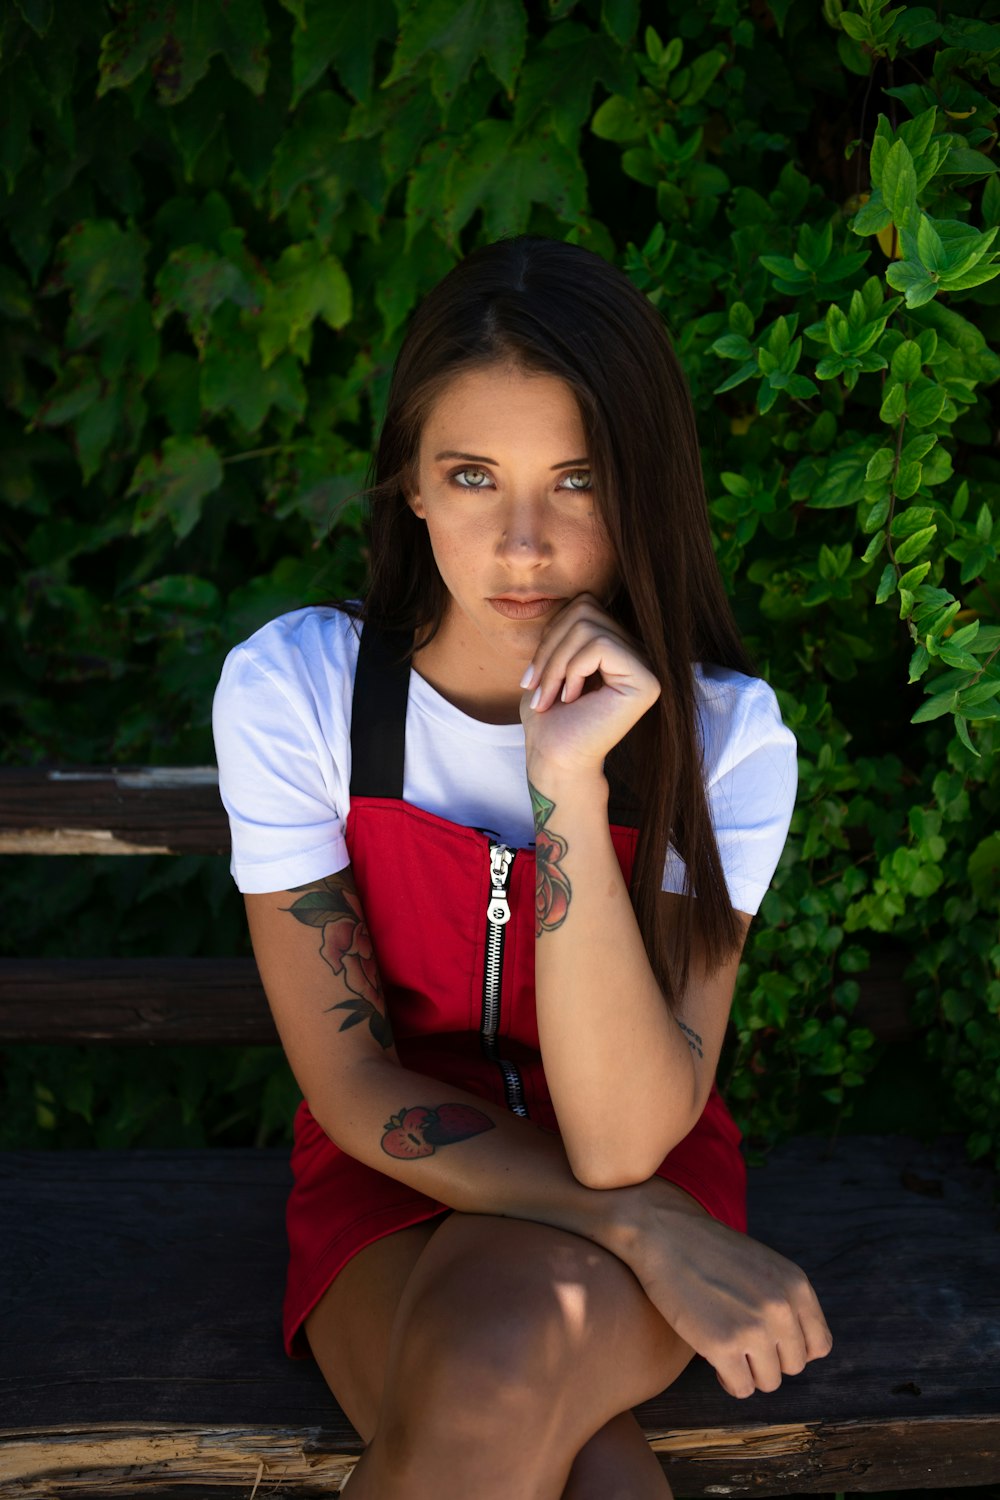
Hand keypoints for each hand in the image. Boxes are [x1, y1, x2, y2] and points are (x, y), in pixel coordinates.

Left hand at [519, 594, 660, 775]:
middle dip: (550, 646)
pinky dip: (573, 669)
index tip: (533, 676)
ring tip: (550, 696)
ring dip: (556, 662)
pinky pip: (600, 645)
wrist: (554, 760)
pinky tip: (572, 698)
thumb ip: (569, 627)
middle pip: (586, 608)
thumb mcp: (553, 660)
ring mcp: (648, 665)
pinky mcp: (648, 680)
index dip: (551, 632)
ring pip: (588, 625)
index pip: (584, 604)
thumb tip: (579, 595)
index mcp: (619, 645)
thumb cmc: (549, 719)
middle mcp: (639, 651)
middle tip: (536, 687)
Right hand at [616, 1182, 832, 1398]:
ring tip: (727, 1349)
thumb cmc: (709, 1250)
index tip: (769, 1340)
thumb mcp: (763, 1265)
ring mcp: (753, 1328)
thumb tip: (800, 1351)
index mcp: (796, 1285)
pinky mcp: (722, 1345)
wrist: (663, 1233)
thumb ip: (786, 1300)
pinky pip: (740, 1388)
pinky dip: (727, 1379)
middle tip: (742, 1341)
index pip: (818, 1345)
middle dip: (768, 1359)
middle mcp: (781, 1307)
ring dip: (748, 1371)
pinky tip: (713, 1357)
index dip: (792, 1348)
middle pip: (793, 1366)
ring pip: (768, 1381)